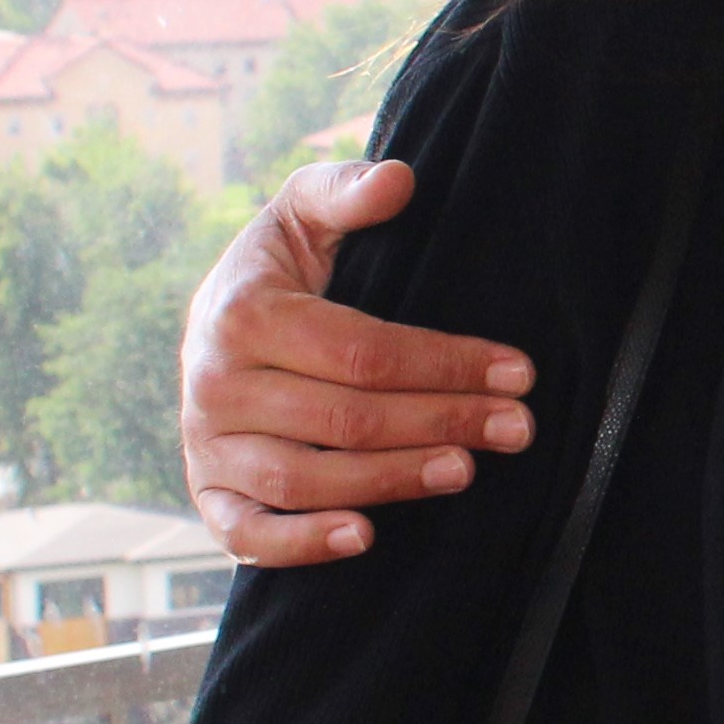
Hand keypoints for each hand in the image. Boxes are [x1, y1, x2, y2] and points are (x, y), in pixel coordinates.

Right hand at [181, 161, 532, 564]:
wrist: (212, 326)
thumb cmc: (277, 270)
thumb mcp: (301, 214)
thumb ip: (345, 192)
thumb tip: (399, 180)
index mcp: (242, 315)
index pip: (361, 351)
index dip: (444, 363)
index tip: (517, 372)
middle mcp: (212, 384)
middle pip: (343, 418)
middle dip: (440, 421)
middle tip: (517, 427)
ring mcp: (206, 445)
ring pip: (304, 478)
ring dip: (391, 481)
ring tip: (465, 471)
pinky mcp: (208, 494)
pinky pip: (246, 533)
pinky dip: (301, 543)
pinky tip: (365, 537)